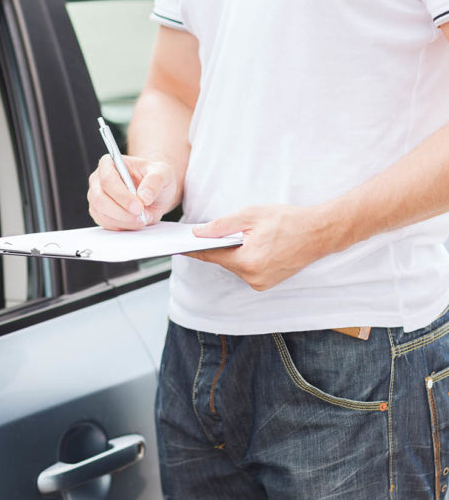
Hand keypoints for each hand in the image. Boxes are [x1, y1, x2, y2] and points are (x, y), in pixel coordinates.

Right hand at [88, 154, 180, 230]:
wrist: (153, 192)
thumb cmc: (154, 178)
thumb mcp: (162, 173)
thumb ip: (155, 181)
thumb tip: (144, 196)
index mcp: (109, 163)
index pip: (108, 179)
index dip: (122, 195)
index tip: (139, 206)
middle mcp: (98, 180)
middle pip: (100, 199)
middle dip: (122, 212)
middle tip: (142, 216)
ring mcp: (96, 198)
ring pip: (102, 214)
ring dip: (124, 221)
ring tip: (143, 218)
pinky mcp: (100, 214)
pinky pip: (106, 224)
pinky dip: (123, 226)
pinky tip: (136, 222)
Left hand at [189, 204, 332, 290]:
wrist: (320, 233)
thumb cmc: (289, 221)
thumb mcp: (251, 215)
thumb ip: (221, 225)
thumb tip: (198, 233)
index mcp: (247, 261)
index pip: (211, 256)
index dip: (194, 250)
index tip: (179, 246)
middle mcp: (253, 277)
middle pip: (223, 261)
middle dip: (216, 248)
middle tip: (207, 234)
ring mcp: (261, 283)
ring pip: (235, 266)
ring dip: (232, 253)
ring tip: (235, 237)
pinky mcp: (267, 283)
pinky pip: (246, 270)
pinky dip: (244, 259)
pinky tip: (249, 246)